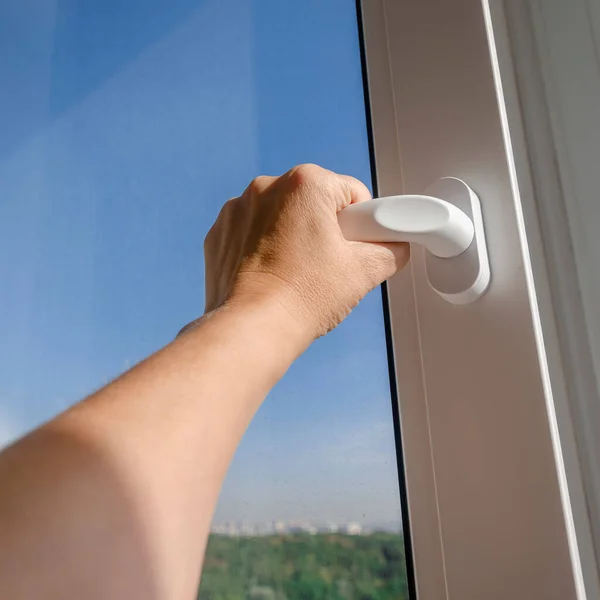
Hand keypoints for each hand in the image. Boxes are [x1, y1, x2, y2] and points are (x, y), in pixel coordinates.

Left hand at [201, 164, 409, 341]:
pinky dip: (262, 248)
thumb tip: (394, 248)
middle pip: (313, 202)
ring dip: (292, 236)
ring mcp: (237, 210)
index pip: (350, 192)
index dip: (360, 222)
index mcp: (305, 184)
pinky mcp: (219, 234)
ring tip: (298, 274)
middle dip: (325, 229)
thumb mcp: (363, 272)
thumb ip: (390, 250)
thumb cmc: (301, 298)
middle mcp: (266, 188)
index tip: (354, 245)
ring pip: (281, 216)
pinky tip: (272, 275)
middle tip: (327, 265)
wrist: (253, 329)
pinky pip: (251, 232)